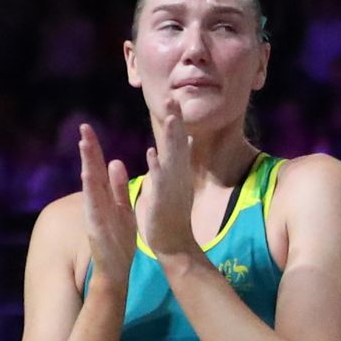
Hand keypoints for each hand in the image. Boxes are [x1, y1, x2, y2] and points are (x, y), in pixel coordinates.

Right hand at [74, 123, 140, 280]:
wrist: (116, 269)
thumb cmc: (119, 239)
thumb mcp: (122, 208)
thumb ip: (119, 187)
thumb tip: (115, 161)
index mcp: (105, 197)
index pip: (97, 168)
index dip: (93, 149)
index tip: (88, 128)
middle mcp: (97, 203)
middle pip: (91, 171)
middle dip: (88, 150)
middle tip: (84, 128)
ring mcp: (94, 214)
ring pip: (90, 186)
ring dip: (87, 165)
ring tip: (85, 145)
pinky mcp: (96, 228)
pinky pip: (93, 207)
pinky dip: (91, 192)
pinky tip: (88, 176)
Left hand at [135, 98, 201, 265]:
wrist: (174, 242)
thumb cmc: (172, 213)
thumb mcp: (177, 179)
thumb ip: (180, 158)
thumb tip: (187, 139)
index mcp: (176, 170)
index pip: (177, 140)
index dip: (176, 120)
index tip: (173, 99)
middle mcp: (178, 175)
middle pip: (178, 143)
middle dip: (176, 120)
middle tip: (173, 98)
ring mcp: (172, 186)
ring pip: (172, 157)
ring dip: (173, 138)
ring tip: (172, 118)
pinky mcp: (163, 199)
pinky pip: (160, 180)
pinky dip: (157, 166)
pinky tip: (153, 153)